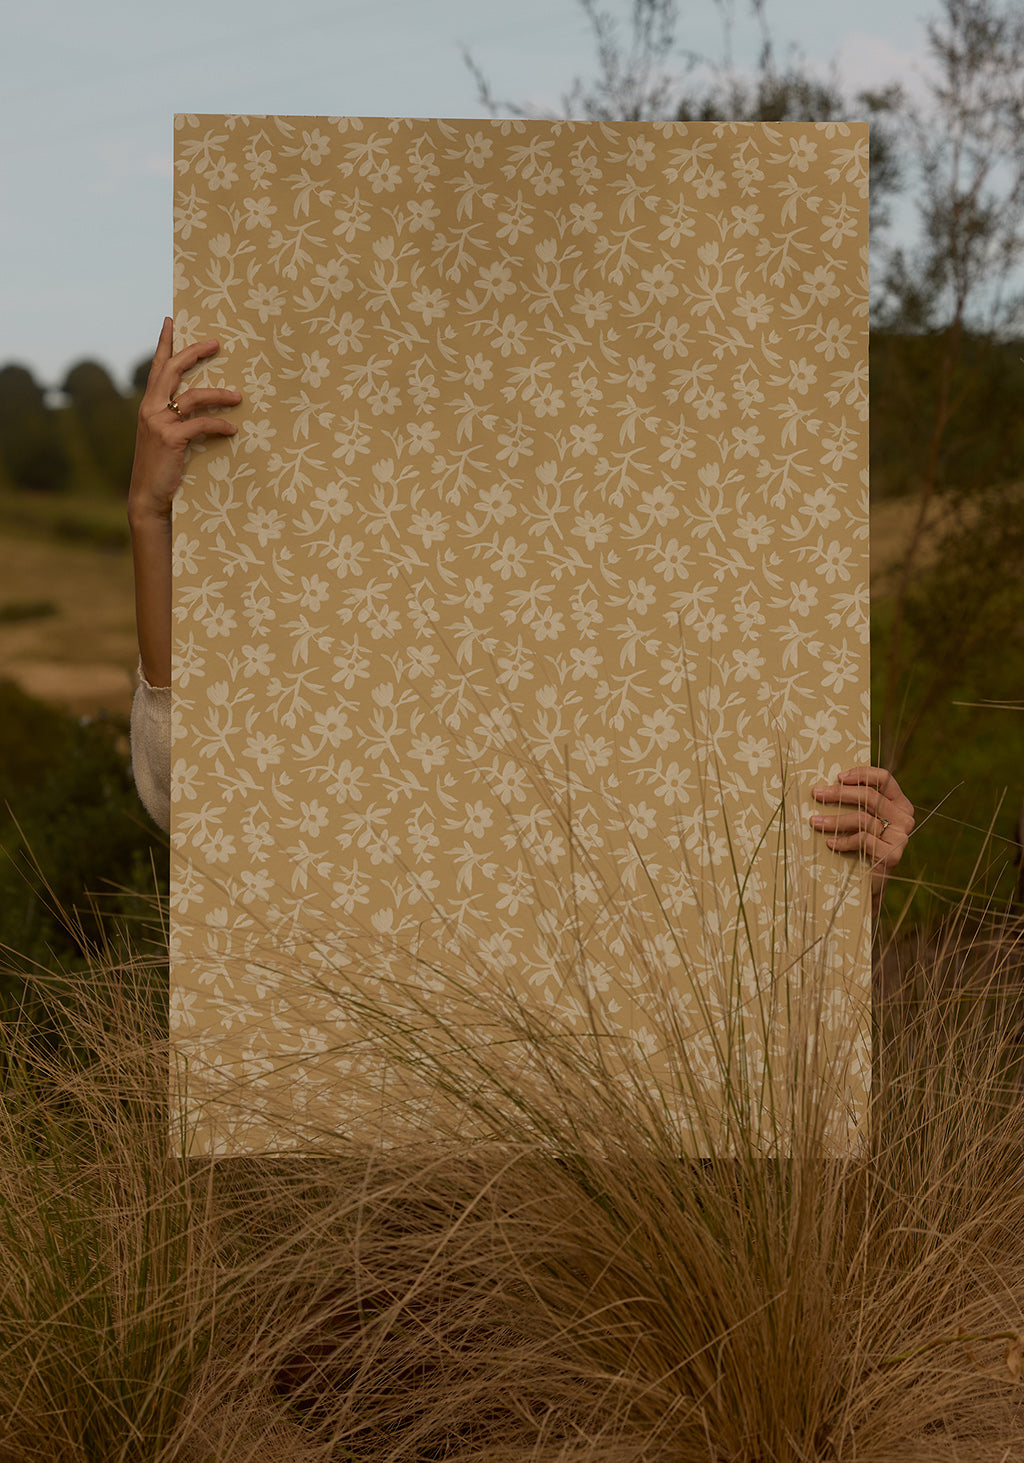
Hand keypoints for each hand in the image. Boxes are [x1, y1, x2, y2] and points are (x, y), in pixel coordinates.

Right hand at [128, 317, 239, 523]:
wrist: (148, 496)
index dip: (164, 343)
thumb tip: (200, 408)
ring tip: (239, 397)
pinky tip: (232, 430)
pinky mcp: (171, 439)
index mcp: (148, 405)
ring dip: (219, 394)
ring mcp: (159, 422)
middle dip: (194, 353)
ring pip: (193, 396)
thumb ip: (175, 419)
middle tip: (216, 343)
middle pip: (173, 370)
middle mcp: (150, 409)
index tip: (171, 320)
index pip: (157, 367)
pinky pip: (201, 424)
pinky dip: (219, 424)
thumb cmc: (161, 468)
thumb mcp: (164, 438)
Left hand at [809, 766, 914, 912]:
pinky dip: (842, 841)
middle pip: (870, 796)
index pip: (884, 778)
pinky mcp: (892, 855)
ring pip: (863, 818)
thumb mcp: (860, 820)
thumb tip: (826, 783)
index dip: (861, 774)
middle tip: (816, 793)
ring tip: (814, 821)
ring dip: (833, 819)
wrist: (866, 883)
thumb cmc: (859, 846)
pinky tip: (829, 844)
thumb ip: (856, 802)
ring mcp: (900, 837)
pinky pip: (862, 839)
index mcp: (899, 804)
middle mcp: (904, 818)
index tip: (837, 777)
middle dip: (839, 793)